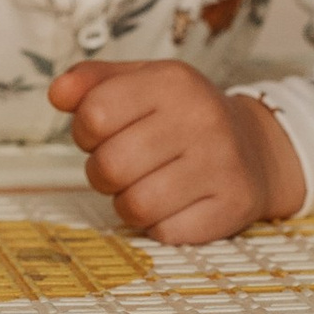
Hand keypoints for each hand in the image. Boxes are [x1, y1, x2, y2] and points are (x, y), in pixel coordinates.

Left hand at [48, 63, 305, 243]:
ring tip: (146, 185)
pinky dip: (159, 225)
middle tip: (123, 166)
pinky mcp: (231, 206)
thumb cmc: (183, 116)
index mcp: (172, 81)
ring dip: (128, 202)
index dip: (85, 131)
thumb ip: (93, 83)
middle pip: (109, 166)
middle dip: (103, 173)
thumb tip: (57, 93)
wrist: (256, 149)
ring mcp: (221, 164)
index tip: (103, 132)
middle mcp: (201, 118)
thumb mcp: (141, 83)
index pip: (93, 113)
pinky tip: (176, 204)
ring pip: (134, 205)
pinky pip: (164, 232)